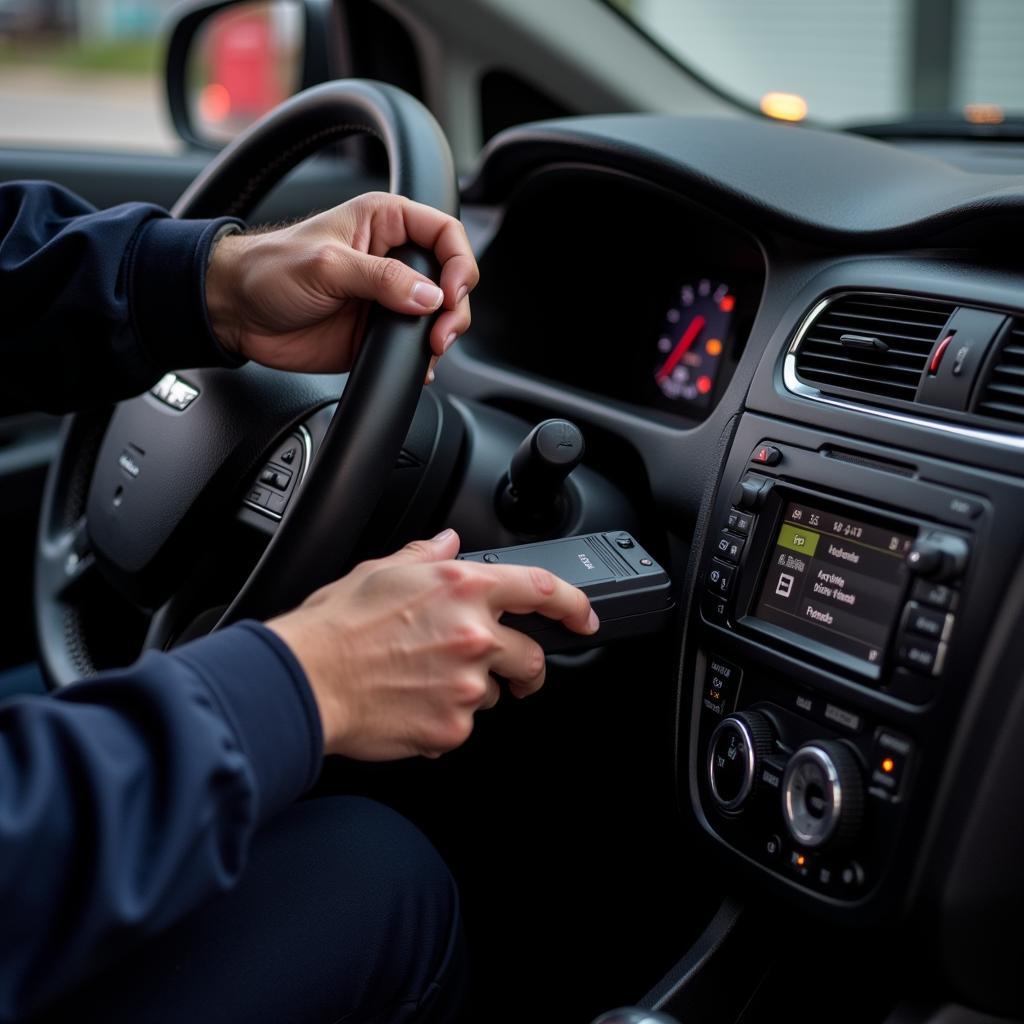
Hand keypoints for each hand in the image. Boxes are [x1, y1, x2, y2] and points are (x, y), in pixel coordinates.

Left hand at [205, 192, 477, 377]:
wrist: (236, 313)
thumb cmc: (268, 270)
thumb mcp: (327, 266)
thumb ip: (381, 279)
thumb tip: (430, 297)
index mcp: (385, 223)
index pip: (445, 233)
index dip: (459, 262)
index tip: (451, 292)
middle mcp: (393, 259)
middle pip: (451, 279)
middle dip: (455, 307)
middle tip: (440, 332)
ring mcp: (389, 299)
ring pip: (439, 315)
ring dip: (443, 335)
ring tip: (430, 349)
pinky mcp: (378, 333)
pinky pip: (415, 347)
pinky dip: (423, 360)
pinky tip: (417, 365)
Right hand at [267, 529, 598, 760]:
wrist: (306, 681)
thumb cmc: (337, 626)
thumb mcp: (383, 571)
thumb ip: (427, 556)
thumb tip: (450, 543)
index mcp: (462, 588)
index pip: (542, 589)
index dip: (574, 605)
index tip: (584, 619)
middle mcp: (473, 634)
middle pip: (530, 657)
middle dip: (523, 668)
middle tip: (507, 673)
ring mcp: (465, 684)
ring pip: (494, 694)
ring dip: (473, 690)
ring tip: (426, 682)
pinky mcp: (452, 727)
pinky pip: (463, 726)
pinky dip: (444, 719)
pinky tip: (411, 704)